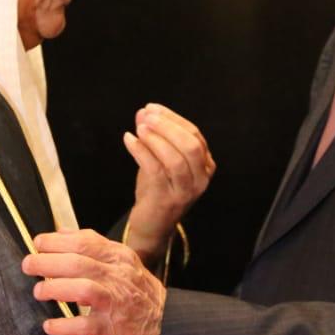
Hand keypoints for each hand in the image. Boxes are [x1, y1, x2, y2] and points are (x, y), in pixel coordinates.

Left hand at [22, 229, 165, 334]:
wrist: (167, 325)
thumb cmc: (138, 292)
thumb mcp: (123, 262)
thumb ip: (93, 246)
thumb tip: (60, 231)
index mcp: (118, 257)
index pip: (84, 242)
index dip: (56, 241)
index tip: (38, 243)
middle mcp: (117, 276)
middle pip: (77, 263)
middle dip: (46, 262)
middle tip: (28, 265)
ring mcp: (115, 302)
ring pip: (81, 289)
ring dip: (54, 289)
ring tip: (39, 292)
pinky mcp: (111, 329)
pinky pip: (83, 325)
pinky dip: (63, 325)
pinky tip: (50, 326)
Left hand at [124, 103, 215, 262]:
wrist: (152, 226)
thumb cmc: (158, 190)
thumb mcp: (159, 160)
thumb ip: (154, 137)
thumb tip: (143, 112)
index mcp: (205, 165)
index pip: (194, 134)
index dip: (173, 118)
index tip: (152, 108)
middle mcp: (201, 179)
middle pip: (190, 145)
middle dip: (167, 126)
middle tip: (146, 116)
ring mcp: (186, 192)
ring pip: (176, 159)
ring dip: (156, 139)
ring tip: (139, 128)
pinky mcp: (167, 200)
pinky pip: (156, 170)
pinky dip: (141, 152)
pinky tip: (129, 140)